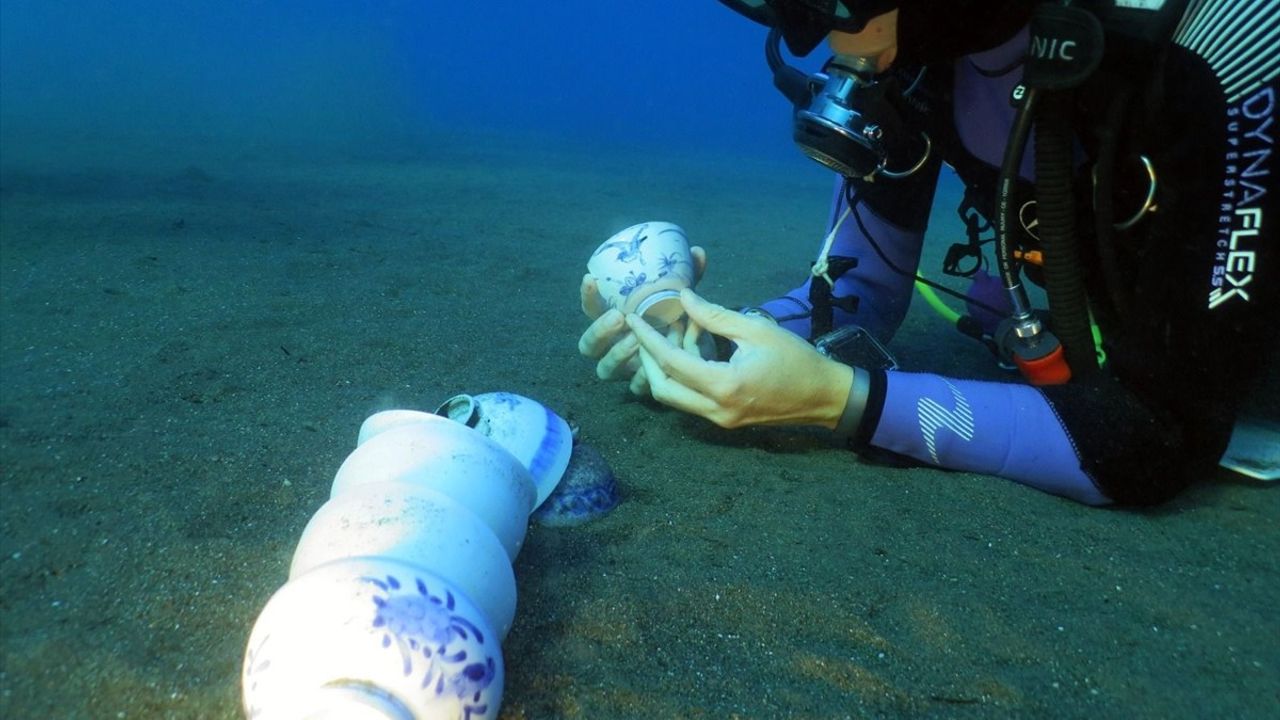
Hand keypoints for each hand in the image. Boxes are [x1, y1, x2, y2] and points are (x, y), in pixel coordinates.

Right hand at [578, 246, 707, 394]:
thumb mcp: (682, 299)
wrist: (699, 355)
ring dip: (618, 353)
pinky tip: (652, 368)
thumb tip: (698, 252)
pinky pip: (633, 387)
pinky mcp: (640, 387)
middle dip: (599, 331)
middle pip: (587, 345)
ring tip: (636, 341)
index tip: (592, 278)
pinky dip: (642, 377)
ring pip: (605, 369)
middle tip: (619, 316)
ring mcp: (624, 369)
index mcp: (615, 321)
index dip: (588, 295)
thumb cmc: (680, 321)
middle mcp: (613, 346)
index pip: (591, 308)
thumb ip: (687, 279)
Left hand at [626, 288, 854, 428]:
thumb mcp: (757, 329)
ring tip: (676, 331)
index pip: (672, 362)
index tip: (633, 318)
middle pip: (663, 388)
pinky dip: (685, 374)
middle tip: (643, 331)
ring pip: (675, 396)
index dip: (649, 339)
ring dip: (667, 366)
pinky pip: (692, 399)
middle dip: (647, 359)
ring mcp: (719, 419)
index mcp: (724, 386)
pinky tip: (694, 346)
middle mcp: (716, 409)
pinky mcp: (725, 420)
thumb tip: (684, 297)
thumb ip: (716, 315)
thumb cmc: (796, 360)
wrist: (825, 397)